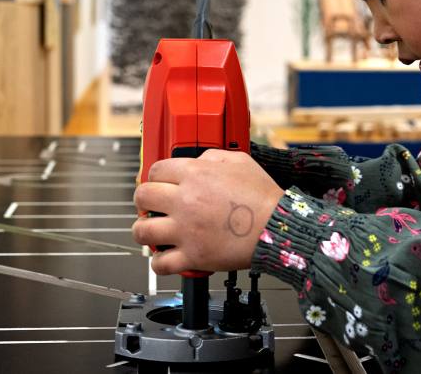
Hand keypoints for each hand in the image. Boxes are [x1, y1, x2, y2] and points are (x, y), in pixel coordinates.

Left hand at [132, 149, 283, 274]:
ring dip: (143, 230)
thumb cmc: (264, 197)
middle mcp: (185, 200)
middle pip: (142, 196)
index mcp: (195, 174)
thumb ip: (213, 156)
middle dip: (143, 200)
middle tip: (151, 206)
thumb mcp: (241, 161)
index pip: (156, 170)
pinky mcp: (193, 256)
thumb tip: (198, 160)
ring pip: (142, 231)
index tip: (159, 184)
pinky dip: (159, 262)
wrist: (277, 228)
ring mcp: (186, 230)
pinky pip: (161, 263)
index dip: (155, 176)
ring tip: (152, 232)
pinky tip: (165, 257)